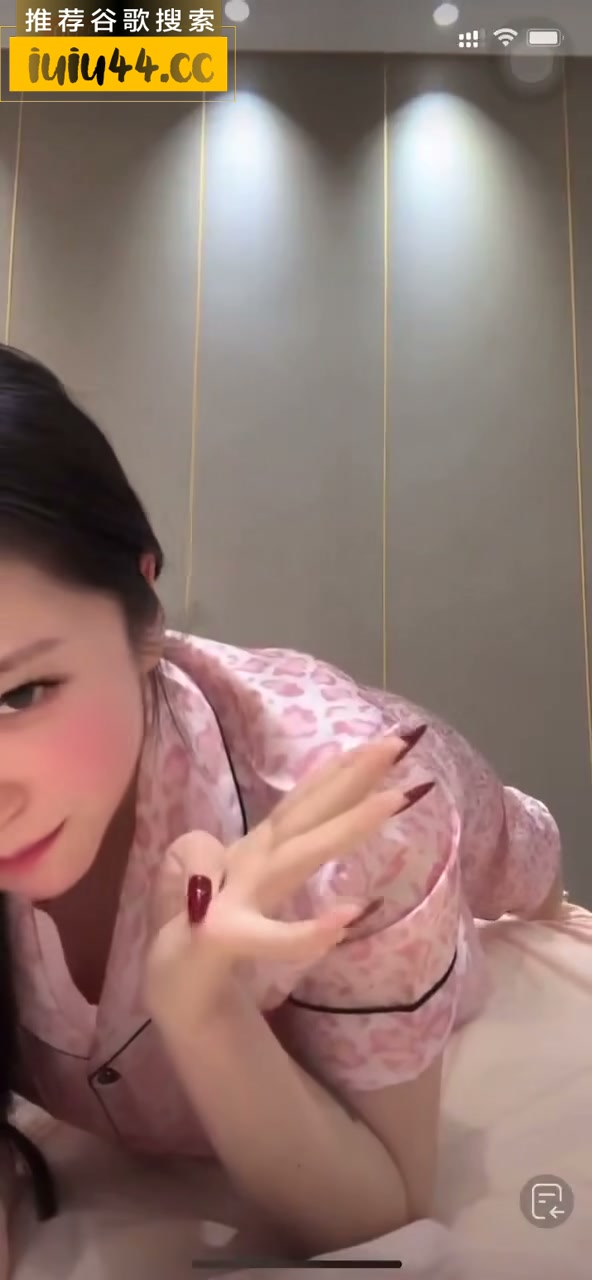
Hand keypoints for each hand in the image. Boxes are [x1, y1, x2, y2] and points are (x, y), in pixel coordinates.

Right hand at [144, 735, 431, 1032]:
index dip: (341, 769)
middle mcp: (248, 862)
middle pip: (305, 813)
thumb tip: (304, 850)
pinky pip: (272, 935)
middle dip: (352, 776)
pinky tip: (352, 916)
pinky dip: (310, 929)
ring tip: (397, 801)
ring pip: (298, 856)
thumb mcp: (233, 886)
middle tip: (399, 743)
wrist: (171, 986)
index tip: (386, 741)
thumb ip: (265, 854)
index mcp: (258, 849)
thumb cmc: (206, 927)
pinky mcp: (219, 937)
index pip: (303, 801)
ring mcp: (232, 897)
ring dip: (346, 827)